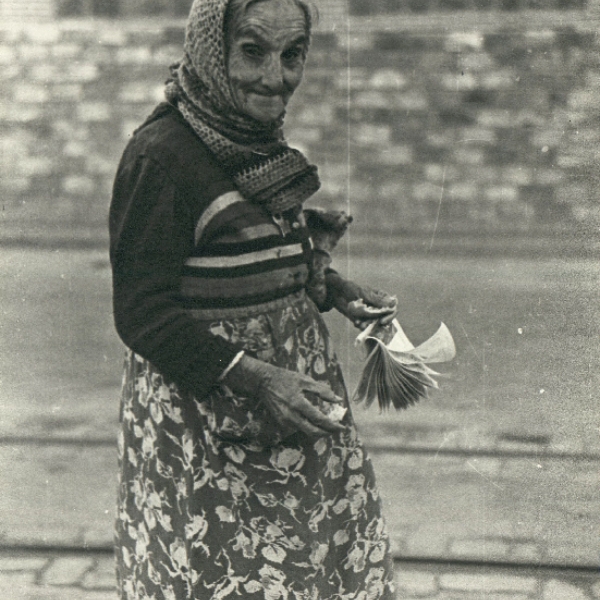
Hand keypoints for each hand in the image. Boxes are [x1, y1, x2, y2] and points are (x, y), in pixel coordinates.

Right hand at [222, 355, 345, 437]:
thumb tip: (338, 400)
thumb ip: (322, 391)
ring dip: (319, 431)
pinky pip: (298, 428)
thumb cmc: (286, 378)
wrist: (264, 382)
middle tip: (337, 429)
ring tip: (328, 425)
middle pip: (313, 431)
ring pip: (306, 432)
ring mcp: (285, 420)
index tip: (342, 426)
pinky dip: (309, 427)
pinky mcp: (281, 422)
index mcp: (298, 403)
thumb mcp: (305, 380)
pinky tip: (315, 422)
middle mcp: (291, 415)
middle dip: (327, 433)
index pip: (319, 419)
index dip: (332, 425)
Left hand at [326, 274, 397, 328]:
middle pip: (385, 319)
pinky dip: (361, 326)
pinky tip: (356, 322)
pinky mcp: (363, 319)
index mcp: (382, 298)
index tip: (383, 321)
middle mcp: (379, 307)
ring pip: (375, 324)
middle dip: (377, 323)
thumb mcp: (365, 294)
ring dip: (368, 325)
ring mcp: (371, 314)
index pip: (393, 309)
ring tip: (360, 323)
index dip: (390, 316)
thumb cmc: (353, 289)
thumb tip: (393, 303)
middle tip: (370, 324)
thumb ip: (378, 300)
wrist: (338, 293)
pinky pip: (365, 326)